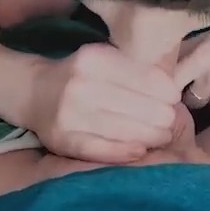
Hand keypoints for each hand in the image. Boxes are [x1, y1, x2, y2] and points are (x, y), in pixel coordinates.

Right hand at [24, 43, 179, 163]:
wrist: (35, 92)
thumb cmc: (80, 76)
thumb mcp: (104, 60)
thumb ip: (134, 71)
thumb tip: (173, 92)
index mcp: (95, 59)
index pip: (145, 78)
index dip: (166, 92)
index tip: (175, 100)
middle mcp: (82, 84)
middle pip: (138, 106)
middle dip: (162, 116)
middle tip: (170, 123)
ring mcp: (70, 114)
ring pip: (124, 129)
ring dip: (151, 136)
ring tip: (162, 137)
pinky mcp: (64, 139)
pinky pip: (103, 149)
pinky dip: (125, 151)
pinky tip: (140, 151)